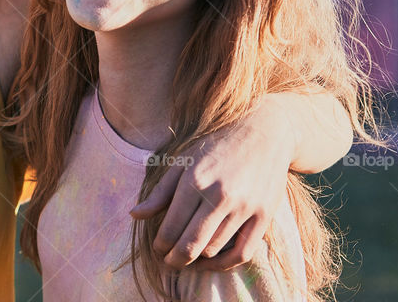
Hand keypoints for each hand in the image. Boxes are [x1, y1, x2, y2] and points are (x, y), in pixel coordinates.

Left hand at [130, 100, 295, 269]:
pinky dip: (224, 264)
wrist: (262, 133)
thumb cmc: (215, 147)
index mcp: (194, 181)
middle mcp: (219, 196)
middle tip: (168, 262)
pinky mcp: (264, 216)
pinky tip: (211, 261)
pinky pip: (242, 253)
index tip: (156, 249)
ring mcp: (244, 207)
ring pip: (213, 249)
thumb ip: (159, 192)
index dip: (160, 245)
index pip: (170, 227)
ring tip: (188, 257)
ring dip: (197, 259)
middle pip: (191, 245)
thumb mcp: (183, 163)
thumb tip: (134, 215)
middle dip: (174, 259)